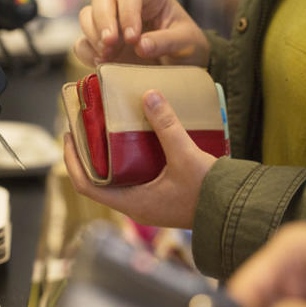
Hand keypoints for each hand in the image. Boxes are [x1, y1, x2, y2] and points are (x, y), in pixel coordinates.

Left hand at [62, 89, 216, 227]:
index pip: (86, 186)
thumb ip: (167, 126)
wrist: (236, 212)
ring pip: (114, 180)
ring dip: (106, 157)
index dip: (72, 161)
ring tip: (103, 129)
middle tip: (84, 127)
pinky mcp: (158, 198)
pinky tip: (131, 141)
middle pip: (96, 181)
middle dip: (87, 154)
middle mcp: (134, 206)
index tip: (68, 136)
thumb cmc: (210, 192)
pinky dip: (126, 161)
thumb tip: (149, 94)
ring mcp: (146, 204)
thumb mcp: (186, 156)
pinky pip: (132, 179)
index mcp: (131, 202)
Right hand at [74, 0, 209, 67]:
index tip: (133, 38)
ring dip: (93, 36)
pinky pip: (82, 43)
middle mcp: (125, 5)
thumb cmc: (187, 47)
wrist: (180, 67)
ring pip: (86, 16)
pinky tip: (103, 63)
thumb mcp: (188, 42)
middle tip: (111, 44)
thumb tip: (141, 45)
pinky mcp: (99, 44)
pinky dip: (87, 53)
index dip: (128, 13)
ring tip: (108, 56)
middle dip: (103, 21)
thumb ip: (167, 41)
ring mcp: (110, 24)